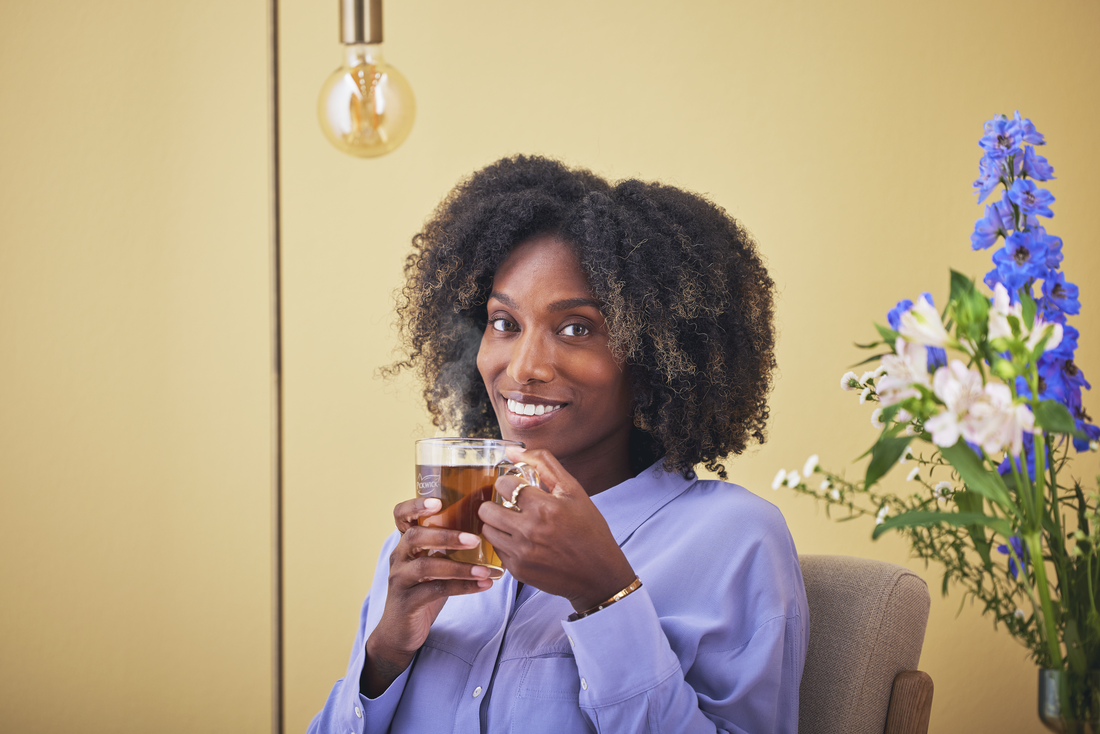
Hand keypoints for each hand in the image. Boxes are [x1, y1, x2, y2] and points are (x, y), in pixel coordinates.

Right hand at [362, 497, 492, 696]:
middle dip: (446, 536)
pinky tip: (484, 586)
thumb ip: (448, 546)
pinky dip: (462, 587)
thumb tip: (489, 526)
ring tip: (485, 569)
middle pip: (415, 537)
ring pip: (426, 567)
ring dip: (459, 567)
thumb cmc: (423, 589)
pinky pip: (435, 591)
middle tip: (475, 538)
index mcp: (405, 543)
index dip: (415, 505)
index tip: (437, 501)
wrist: (399, 631)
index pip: (401, 515)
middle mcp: (399, 557)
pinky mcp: (407, 602)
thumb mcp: (432, 563)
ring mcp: (400, 580)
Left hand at [479, 448, 635, 612]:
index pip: (503, 484)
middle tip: (509, 505)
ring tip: (513, 522)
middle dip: (495, 503)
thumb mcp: (574, 491)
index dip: (508, 483)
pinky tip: (522, 541)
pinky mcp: (518, 571)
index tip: (516, 487)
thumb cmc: (589, 529)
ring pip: (487, 530)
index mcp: (545, 508)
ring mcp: (522, 553)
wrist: (598, 574)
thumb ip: (544, 465)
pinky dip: (505, 543)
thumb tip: (514, 451)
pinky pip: (497, 550)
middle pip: (486, 509)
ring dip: (497, 523)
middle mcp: (530, 531)